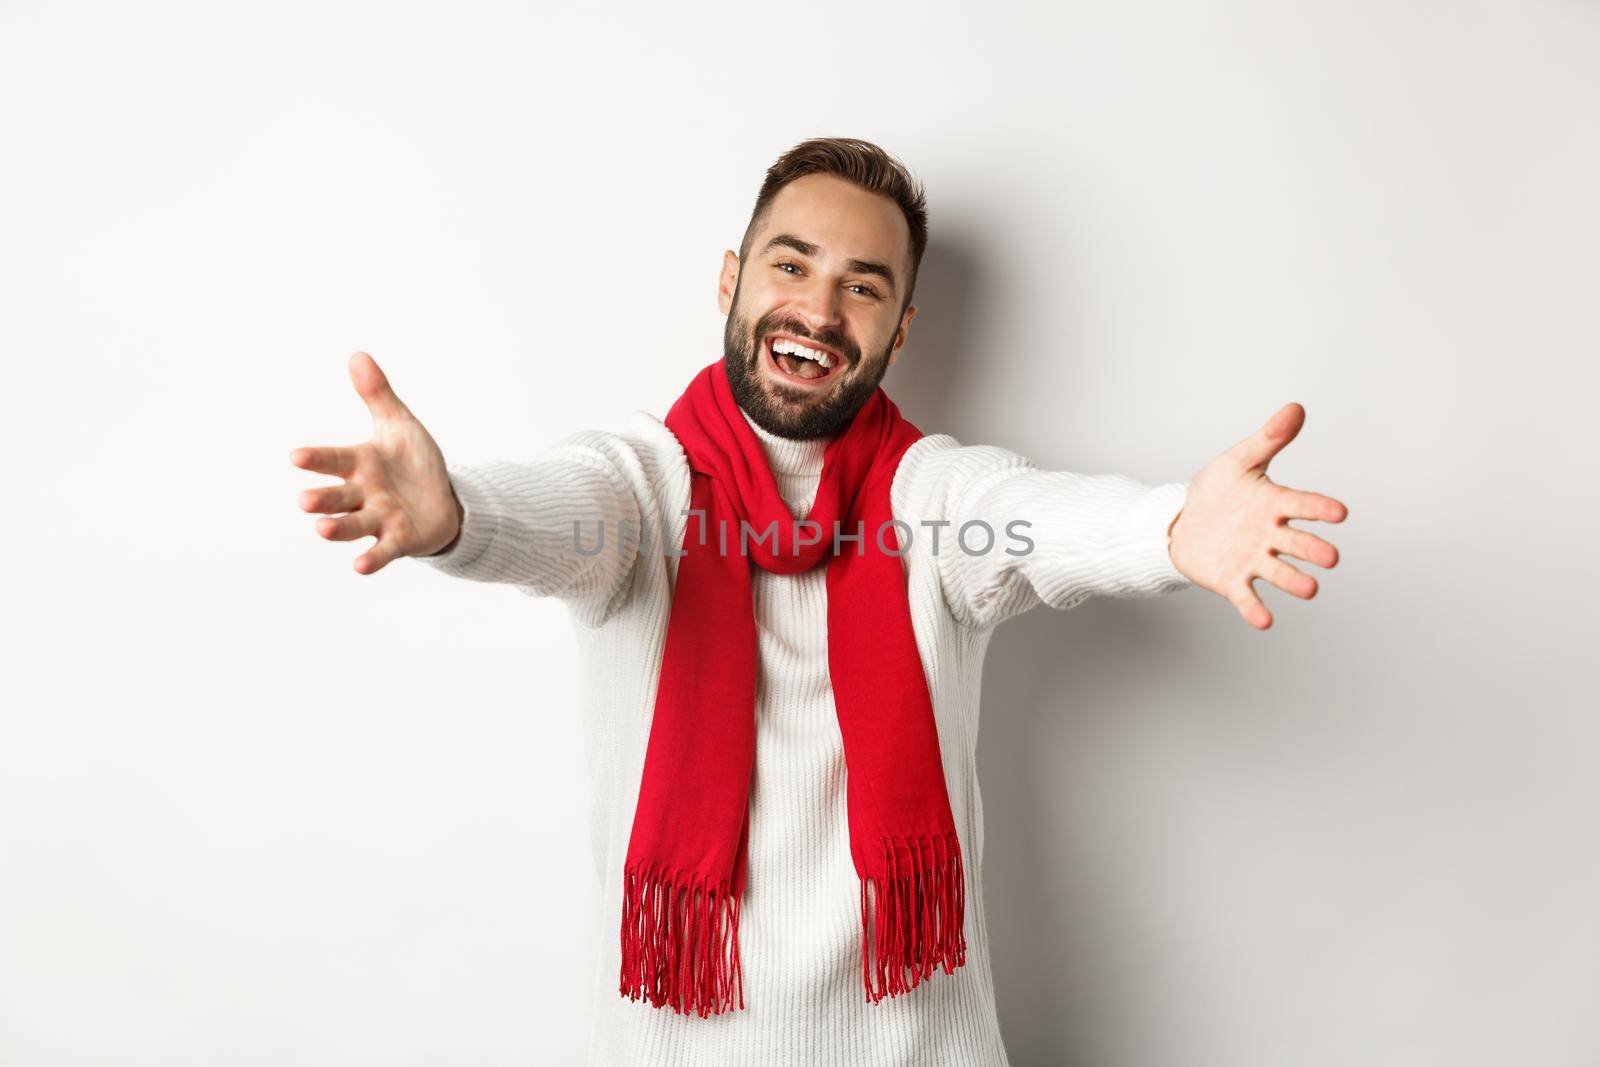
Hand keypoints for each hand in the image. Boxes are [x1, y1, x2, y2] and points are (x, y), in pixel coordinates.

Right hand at [289, 352, 462, 573]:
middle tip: (304, 502)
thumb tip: (358, 355)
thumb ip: (378, 396)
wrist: (444, 499)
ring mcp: (378, 518)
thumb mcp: (400, 426)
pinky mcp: (398, 540)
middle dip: (321, 499)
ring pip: (353, 524)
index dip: (316, 459)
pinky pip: (382, 551)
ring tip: (321, 529)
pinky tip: (360, 567)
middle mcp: (362, 493)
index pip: (333, 459)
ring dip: (337, 528)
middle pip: (336, 497)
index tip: (295, 456)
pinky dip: (371, 558)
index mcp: (359, 463)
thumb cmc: (413, 462)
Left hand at [1166, 403, 1346, 629]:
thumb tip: (1296, 408)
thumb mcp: (1238, 461)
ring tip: (1310, 589)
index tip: (1339, 512)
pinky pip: (1246, 597)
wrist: (1182, 521)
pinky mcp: (1233, 580)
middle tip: (1330, 558)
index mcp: (1274, 504)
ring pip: (1278, 572)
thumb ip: (1267, 439)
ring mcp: (1253, 559)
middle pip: (1297, 543)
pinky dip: (1255, 609)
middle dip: (1313, 551)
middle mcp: (1270, 535)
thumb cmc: (1217, 490)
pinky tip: (1264, 621)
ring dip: (1293, 581)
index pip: (1302, 505)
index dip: (1319, 509)